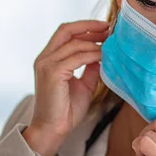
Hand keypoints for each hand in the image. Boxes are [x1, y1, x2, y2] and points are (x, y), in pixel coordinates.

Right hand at [24, 20, 108, 155]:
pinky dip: (92, 54)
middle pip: (67, 30)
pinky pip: (76, 57)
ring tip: (111, 44)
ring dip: (95, 42)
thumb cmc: (66, 110)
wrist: (54, 129)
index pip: (66, 32)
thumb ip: (91, 68)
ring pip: (74, 43)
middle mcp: (44, 58)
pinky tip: (104, 57)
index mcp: (49, 58)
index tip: (105, 27)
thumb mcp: (84, 84)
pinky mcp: (52, 73)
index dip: (85, 26)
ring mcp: (46, 65)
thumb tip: (102, 54)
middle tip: (109, 28)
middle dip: (90, 27)